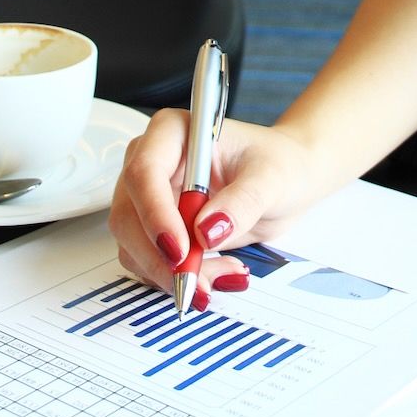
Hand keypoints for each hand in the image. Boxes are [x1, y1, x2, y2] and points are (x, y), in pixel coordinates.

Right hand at [109, 112, 320, 306]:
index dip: (155, 214)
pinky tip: (219, 272)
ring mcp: (148, 198)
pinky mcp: (155, 230)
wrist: (287, 180)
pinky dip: (181, 279)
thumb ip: (243, 200)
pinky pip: (150, 264)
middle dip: (161, 258)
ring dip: (175, 273)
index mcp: (174, 132)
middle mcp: (152, 162)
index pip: (144, 171)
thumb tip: (205, 231)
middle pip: (129, 216)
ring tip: (227, 273)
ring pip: (135, 248)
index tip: (181, 251)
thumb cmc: (278, 163)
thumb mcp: (271, 178)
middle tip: (198, 284)